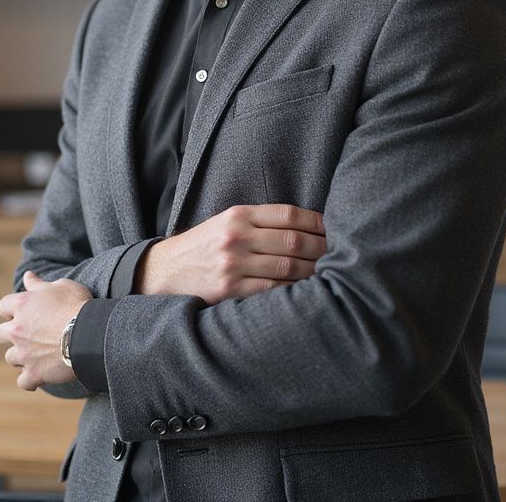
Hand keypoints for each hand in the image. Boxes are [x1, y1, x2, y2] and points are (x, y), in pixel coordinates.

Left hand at [0, 271, 92, 390]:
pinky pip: (23, 382)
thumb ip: (39, 284)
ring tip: (35, 355)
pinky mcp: (34, 373)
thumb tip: (27, 276)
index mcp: (22, 305)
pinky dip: (30, 380)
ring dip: (20, 357)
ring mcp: (24, 353)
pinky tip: (39, 376)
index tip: (23, 311)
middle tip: (27, 334)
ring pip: (10, 358)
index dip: (12, 309)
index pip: (3, 306)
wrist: (90, 333)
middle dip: (11, 334)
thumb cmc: (77, 306)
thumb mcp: (61, 286)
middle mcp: (17, 329)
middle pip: (0, 334)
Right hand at [136, 204, 325, 303]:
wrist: (165, 271)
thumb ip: (259, 221)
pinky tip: (306, 290)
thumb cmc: (204, 245)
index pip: (287, 214)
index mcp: (238, 214)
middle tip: (340, 253)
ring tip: (330, 273)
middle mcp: (236, 236)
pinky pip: (273, 289)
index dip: (315, 221)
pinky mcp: (230, 290)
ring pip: (288, 267)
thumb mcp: (225, 222)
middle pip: (293, 240)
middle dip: (322, 247)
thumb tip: (304, 227)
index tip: (332, 228)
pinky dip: (293, 289)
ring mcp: (233, 264)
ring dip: (314, 271)